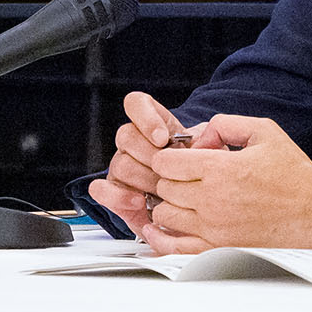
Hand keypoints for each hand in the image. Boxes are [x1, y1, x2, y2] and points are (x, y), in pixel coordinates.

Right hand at [93, 91, 194, 242]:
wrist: (192, 207)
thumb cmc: (201, 175)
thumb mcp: (211, 153)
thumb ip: (208, 140)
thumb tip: (200, 140)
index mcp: (154, 126)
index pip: (136, 104)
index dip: (146, 117)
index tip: (163, 138)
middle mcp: (132, 144)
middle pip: (126, 135)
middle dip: (151, 156)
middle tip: (170, 172)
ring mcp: (121, 167)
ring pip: (120, 163)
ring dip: (144, 179)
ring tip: (164, 192)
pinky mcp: (114, 193)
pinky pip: (100, 189)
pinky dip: (118, 196)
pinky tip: (139, 201)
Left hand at [139, 114, 311, 253]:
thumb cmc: (294, 173)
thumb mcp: (263, 131)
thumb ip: (224, 124)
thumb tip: (197, 137)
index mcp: (221, 169)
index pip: (166, 163)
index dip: (168, 157)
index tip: (178, 159)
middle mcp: (213, 200)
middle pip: (163, 187)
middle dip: (169, 179)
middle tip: (184, 178)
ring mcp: (214, 228)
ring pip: (164, 215)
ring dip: (168, 204)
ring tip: (183, 199)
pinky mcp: (219, 249)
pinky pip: (175, 247)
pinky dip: (163, 238)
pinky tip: (163, 228)